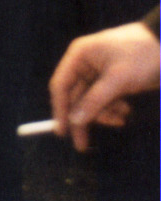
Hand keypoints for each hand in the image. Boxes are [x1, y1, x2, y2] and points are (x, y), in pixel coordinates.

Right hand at [49, 21, 159, 150]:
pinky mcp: (113, 80)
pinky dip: (113, 108)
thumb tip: (74, 121)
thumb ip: (95, 101)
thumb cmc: (141, 56)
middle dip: (86, 117)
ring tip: (122, 116)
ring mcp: (99, 72)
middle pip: (75, 97)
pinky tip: (125, 111)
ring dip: (104, 112)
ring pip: (91, 101)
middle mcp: (84, 64)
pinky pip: (104, 99)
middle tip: (84, 144)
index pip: (60, 85)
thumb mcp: (118, 79)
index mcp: (79, 56)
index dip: (59, 109)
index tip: (62, 132)